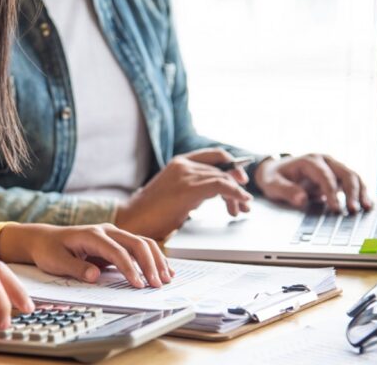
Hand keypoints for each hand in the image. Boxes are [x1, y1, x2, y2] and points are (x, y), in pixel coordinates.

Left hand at [0, 223, 173, 288]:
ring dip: (156, 260)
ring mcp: (114, 235)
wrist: (45, 239)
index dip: (129, 268)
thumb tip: (95, 276)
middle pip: (136, 243)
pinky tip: (164, 269)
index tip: (138, 284)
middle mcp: (107, 231)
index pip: (117, 251)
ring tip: (166, 278)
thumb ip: (76, 268)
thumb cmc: (50, 250)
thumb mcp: (56, 261)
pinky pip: (140, 247)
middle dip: (150, 264)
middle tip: (157, 284)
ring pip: (143, 243)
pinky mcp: (118, 242)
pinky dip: (154, 258)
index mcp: (92, 234)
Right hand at [115, 148, 253, 238]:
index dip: (232, 165)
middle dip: (237, 186)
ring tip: (242, 208)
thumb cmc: (151, 213)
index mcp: (179, 163)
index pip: (214, 156)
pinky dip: (235, 193)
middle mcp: (184, 164)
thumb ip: (194, 187)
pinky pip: (221, 185)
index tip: (241, 179)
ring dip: (237, 195)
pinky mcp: (188, 188)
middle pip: (222, 169)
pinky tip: (240, 202)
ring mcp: (186, 174)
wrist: (132, 220)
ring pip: (224, 178)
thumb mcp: (176, 193)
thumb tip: (217, 191)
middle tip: (244, 202)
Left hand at [255, 154, 372, 212]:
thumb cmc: (273, 177)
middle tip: (354, 210)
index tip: (336, 208)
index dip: (332, 192)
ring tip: (367, 208)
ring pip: (353, 176)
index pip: (325, 176)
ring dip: (361, 192)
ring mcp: (333, 167)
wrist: (274, 170)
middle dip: (352, 192)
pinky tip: (367, 205)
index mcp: (309, 161)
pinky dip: (361, 193)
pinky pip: (353, 183)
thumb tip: (302, 200)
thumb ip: (286, 191)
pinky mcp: (336, 176)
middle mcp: (325, 161)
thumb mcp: (272, 184)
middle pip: (345, 173)